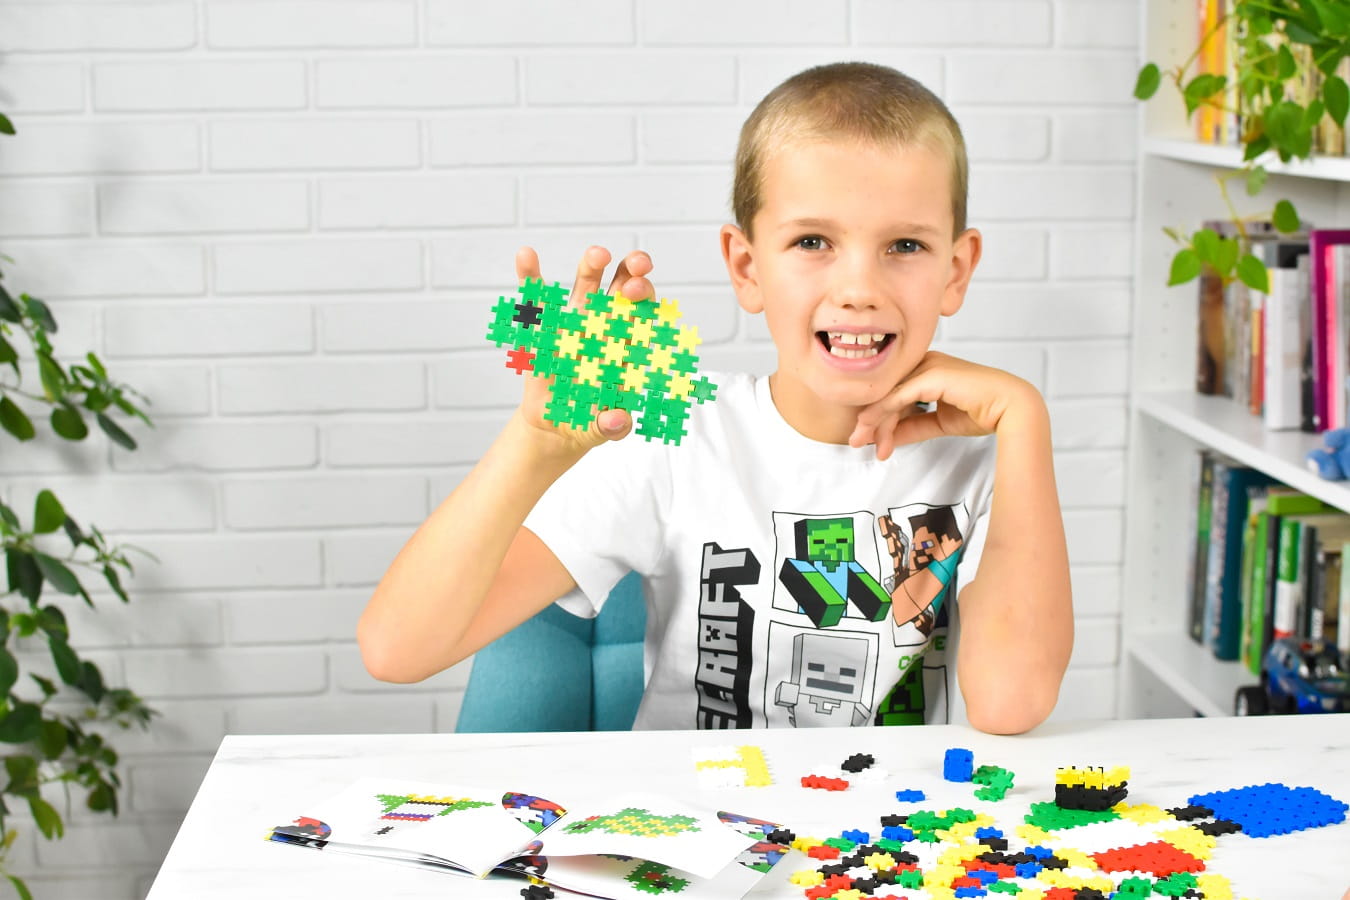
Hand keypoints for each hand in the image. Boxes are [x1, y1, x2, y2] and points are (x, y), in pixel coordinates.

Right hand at [512, 245, 654, 454]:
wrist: (556, 424)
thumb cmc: (586, 423)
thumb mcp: (598, 430)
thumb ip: (611, 426)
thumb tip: (617, 421)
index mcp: (625, 348)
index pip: (644, 317)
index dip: (647, 303)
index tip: (643, 294)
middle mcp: (603, 327)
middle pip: (622, 292)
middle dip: (632, 274)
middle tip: (637, 265)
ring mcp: (573, 323)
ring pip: (586, 287)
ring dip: (593, 266)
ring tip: (599, 253)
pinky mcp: (542, 328)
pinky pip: (536, 299)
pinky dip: (531, 276)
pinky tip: (526, 254)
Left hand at [848, 351, 1039, 460]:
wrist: (1010, 409)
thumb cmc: (982, 412)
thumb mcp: (938, 423)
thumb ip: (912, 427)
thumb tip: (888, 438)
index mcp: (927, 368)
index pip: (893, 391)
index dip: (878, 416)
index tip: (867, 441)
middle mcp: (925, 362)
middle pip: (886, 391)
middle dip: (869, 419)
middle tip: (855, 443)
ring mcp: (928, 365)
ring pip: (889, 394)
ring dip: (874, 421)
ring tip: (865, 444)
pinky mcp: (932, 374)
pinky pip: (898, 396)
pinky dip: (884, 416)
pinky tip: (876, 434)